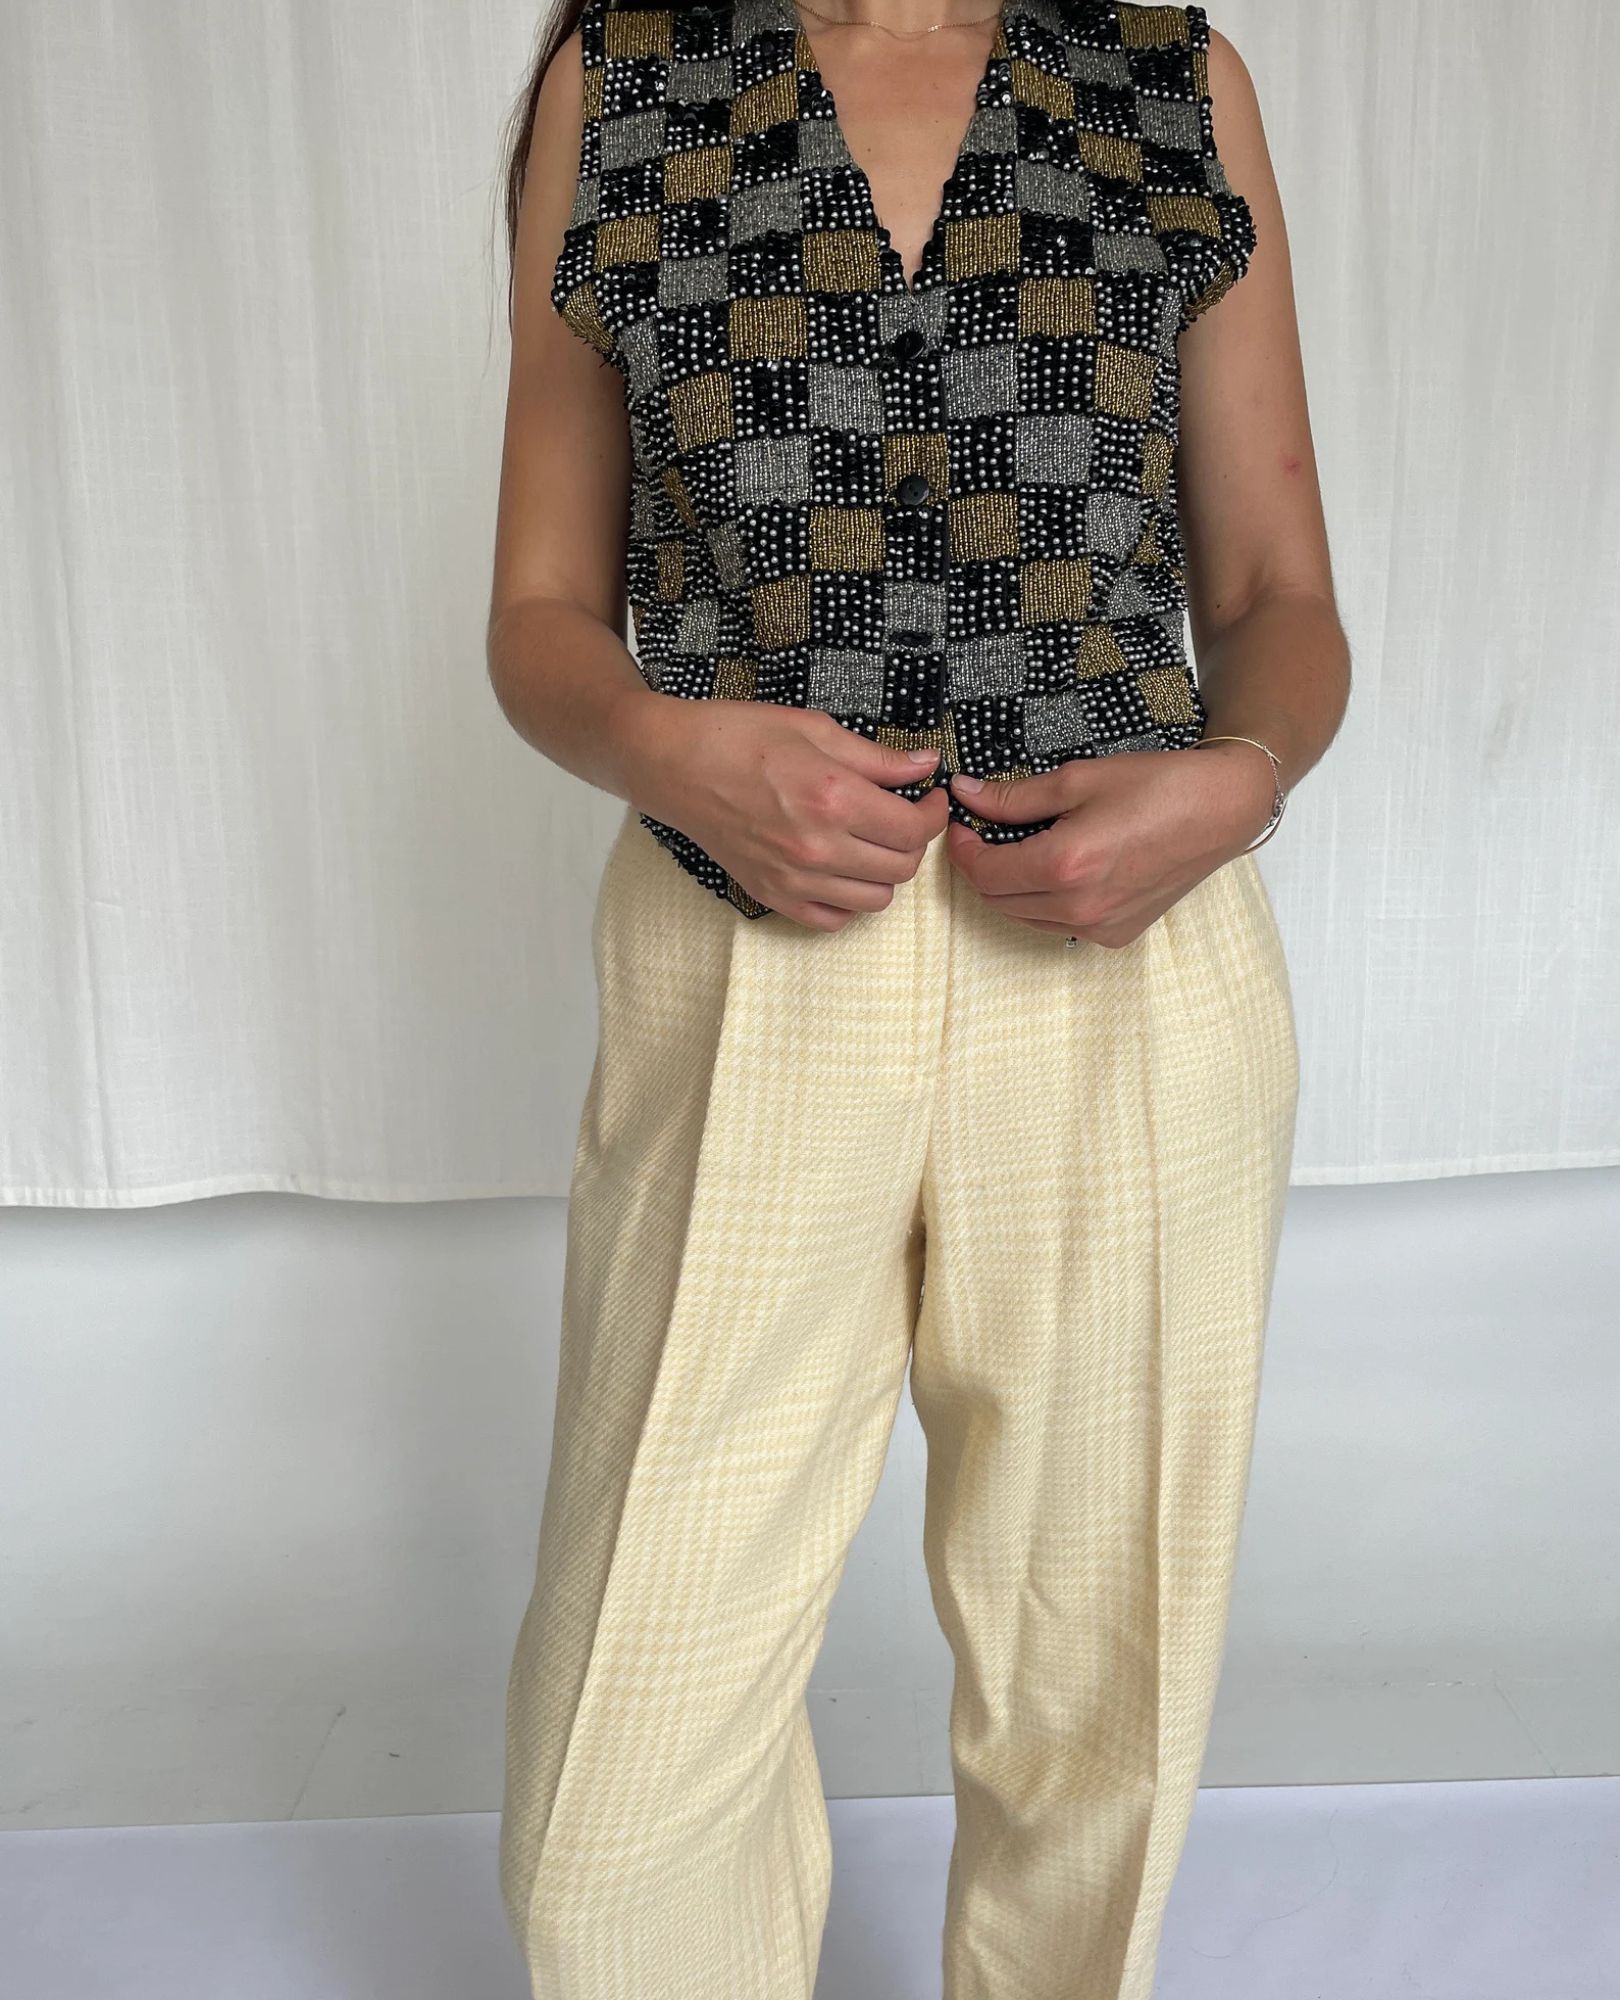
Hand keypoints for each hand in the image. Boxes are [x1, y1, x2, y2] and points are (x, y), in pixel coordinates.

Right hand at [626, 698, 951, 928]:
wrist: (673, 764)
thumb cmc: (739, 737)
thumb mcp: (815, 730)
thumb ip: (876, 757)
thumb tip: (925, 764)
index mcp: (834, 798)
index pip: (913, 828)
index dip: (933, 814)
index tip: (928, 799)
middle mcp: (817, 846)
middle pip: (902, 867)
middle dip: (914, 841)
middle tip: (903, 817)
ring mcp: (793, 878)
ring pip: (876, 900)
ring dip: (885, 873)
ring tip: (871, 843)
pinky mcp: (771, 895)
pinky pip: (831, 920)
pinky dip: (847, 901)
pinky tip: (840, 871)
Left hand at [943, 740, 1276, 944]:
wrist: (1222, 810)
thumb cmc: (1156, 786)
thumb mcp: (1078, 779)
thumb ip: (1015, 796)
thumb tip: (966, 794)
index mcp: (1064, 866)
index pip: (984, 873)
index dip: (962, 849)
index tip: (960, 825)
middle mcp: (1079, 908)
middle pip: (998, 900)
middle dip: (983, 867)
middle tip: (987, 833)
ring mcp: (1100, 928)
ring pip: (1025, 917)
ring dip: (1013, 887)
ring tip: (1024, 848)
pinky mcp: (1117, 935)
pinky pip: (1059, 925)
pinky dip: (1046, 902)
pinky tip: (1061, 869)